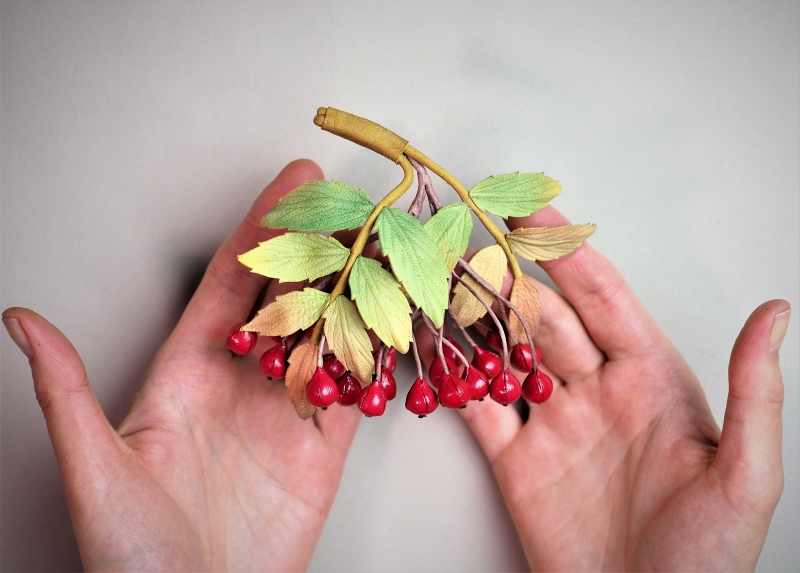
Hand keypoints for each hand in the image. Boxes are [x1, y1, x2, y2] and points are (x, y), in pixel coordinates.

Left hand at [2, 160, 360, 571]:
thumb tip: (20, 320)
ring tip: (386, 246)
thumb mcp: (94, 466)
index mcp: (186, 370)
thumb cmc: (133, 555)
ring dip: (357, 290)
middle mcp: (240, 382)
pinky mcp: (320, 451)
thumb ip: (65, 390)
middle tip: (352, 199)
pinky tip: (396, 323)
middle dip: (319, 245)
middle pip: (288, 296)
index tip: (291, 182)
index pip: (231, 282)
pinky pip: (355, 393)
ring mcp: (283, 413)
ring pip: (329, 335)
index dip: (261, 228)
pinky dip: (376, 358)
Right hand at [422, 206, 788, 570]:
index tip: (538, 212)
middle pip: (547, 317)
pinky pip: (477, 405)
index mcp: (651, 380)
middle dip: (511, 276)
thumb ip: (754, 393)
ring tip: (443, 281)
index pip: (605, 299)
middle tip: (472, 240)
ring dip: (476, 317)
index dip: (571, 253)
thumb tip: (774, 313)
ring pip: (506, 351)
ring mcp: (553, 422)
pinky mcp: (514, 459)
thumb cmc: (708, 558)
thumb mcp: (745, 476)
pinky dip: (453, 377)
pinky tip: (433, 348)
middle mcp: (597, 390)